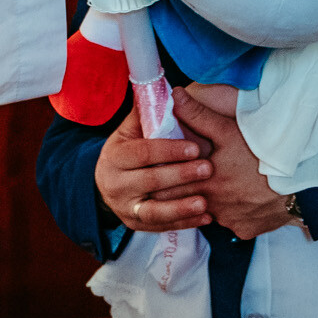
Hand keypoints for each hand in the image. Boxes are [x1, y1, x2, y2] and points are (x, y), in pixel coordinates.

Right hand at [93, 110, 211, 231]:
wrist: (109, 182)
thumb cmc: (128, 150)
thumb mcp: (131, 131)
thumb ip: (148, 114)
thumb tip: (170, 90)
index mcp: (114, 157)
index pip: (143, 153)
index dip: (169, 150)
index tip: (195, 148)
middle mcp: (115, 185)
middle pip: (150, 181)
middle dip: (181, 176)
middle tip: (208, 169)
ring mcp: (125, 208)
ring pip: (154, 211)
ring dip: (181, 208)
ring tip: (205, 202)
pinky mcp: (136, 225)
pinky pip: (162, 227)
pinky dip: (185, 223)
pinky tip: (206, 217)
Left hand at [172, 84, 292, 240]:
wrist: (299, 184)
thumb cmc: (263, 155)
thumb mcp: (228, 131)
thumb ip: (198, 116)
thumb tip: (175, 96)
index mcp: (202, 183)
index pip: (167, 187)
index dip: (163, 178)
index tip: (159, 171)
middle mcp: (212, 207)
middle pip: (185, 203)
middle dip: (181, 193)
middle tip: (181, 180)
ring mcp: (229, 221)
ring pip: (210, 214)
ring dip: (207, 204)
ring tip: (215, 188)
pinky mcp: (246, 230)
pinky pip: (233, 223)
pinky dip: (232, 214)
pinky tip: (237, 201)